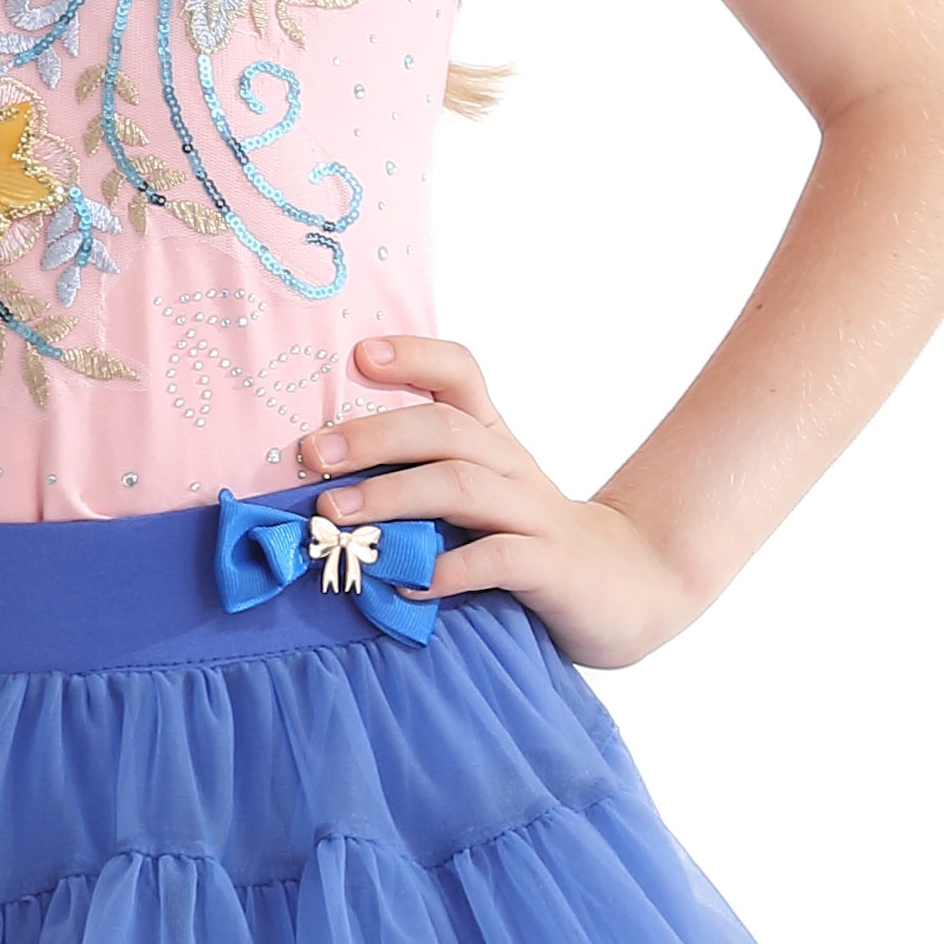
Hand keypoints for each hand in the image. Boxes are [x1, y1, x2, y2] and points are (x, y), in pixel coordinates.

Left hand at [299, 337, 710, 669]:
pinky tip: (406, 586)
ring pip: (462, 486)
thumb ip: (418, 478)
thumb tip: (320, 480)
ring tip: (338, 516)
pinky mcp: (549, 566)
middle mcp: (512, 465)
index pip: (461, 373)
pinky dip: (448, 571)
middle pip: (444, 429)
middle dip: (374, 437)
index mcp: (492, 440)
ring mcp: (533, 514)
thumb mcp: (478, 496)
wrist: (630, 588)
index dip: (415, 356)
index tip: (359, 355)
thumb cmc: (526, 541)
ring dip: (394, 495)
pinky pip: (497, 560)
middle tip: (313, 456)